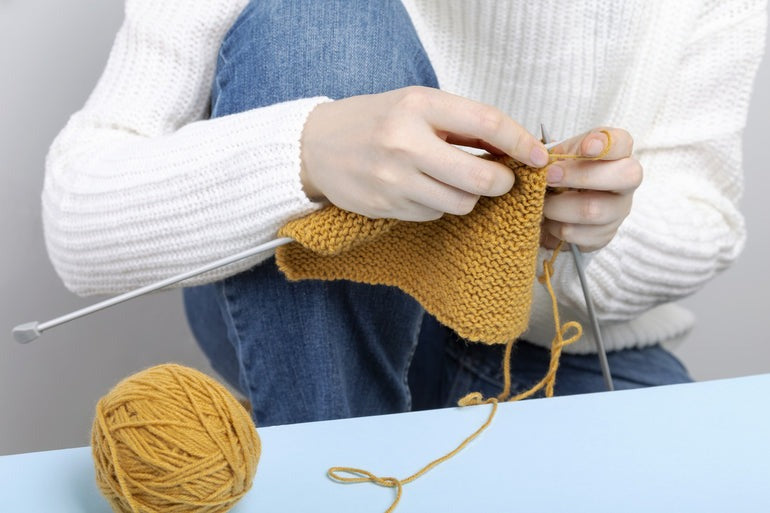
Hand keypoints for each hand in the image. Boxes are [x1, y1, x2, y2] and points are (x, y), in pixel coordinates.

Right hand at [299, 86, 548, 220]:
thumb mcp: (413, 104)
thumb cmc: (372, 121)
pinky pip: (433, 214)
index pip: (487, 123)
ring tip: (454, 181)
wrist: (315, 146)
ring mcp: (394, 179)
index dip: (521, 142)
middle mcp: (406, 143)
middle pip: (479, 177)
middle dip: (501, 182)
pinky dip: (438, 205)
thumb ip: (459, 123)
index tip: (538, 155)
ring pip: (460, 203)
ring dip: (469, 196)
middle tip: (502, 180)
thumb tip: (511, 146)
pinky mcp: (386, 206)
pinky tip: (422, 190)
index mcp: (418, 106)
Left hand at [540, 128, 641, 251]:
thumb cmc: (565, 172)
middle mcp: (626, 182)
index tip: (586, 147)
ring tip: (542, 202)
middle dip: (582, 176)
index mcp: (618, 153)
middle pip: (624, 176)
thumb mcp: (562, 155)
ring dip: (558, 206)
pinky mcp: (605, 235)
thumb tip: (546, 160)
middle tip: (550, 176)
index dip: (607, 144)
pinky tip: (549, 221)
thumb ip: (558, 152)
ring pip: (593, 210)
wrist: (563, 206)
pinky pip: (578, 233)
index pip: (623, 142)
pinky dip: (555, 228)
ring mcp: (619, 210)